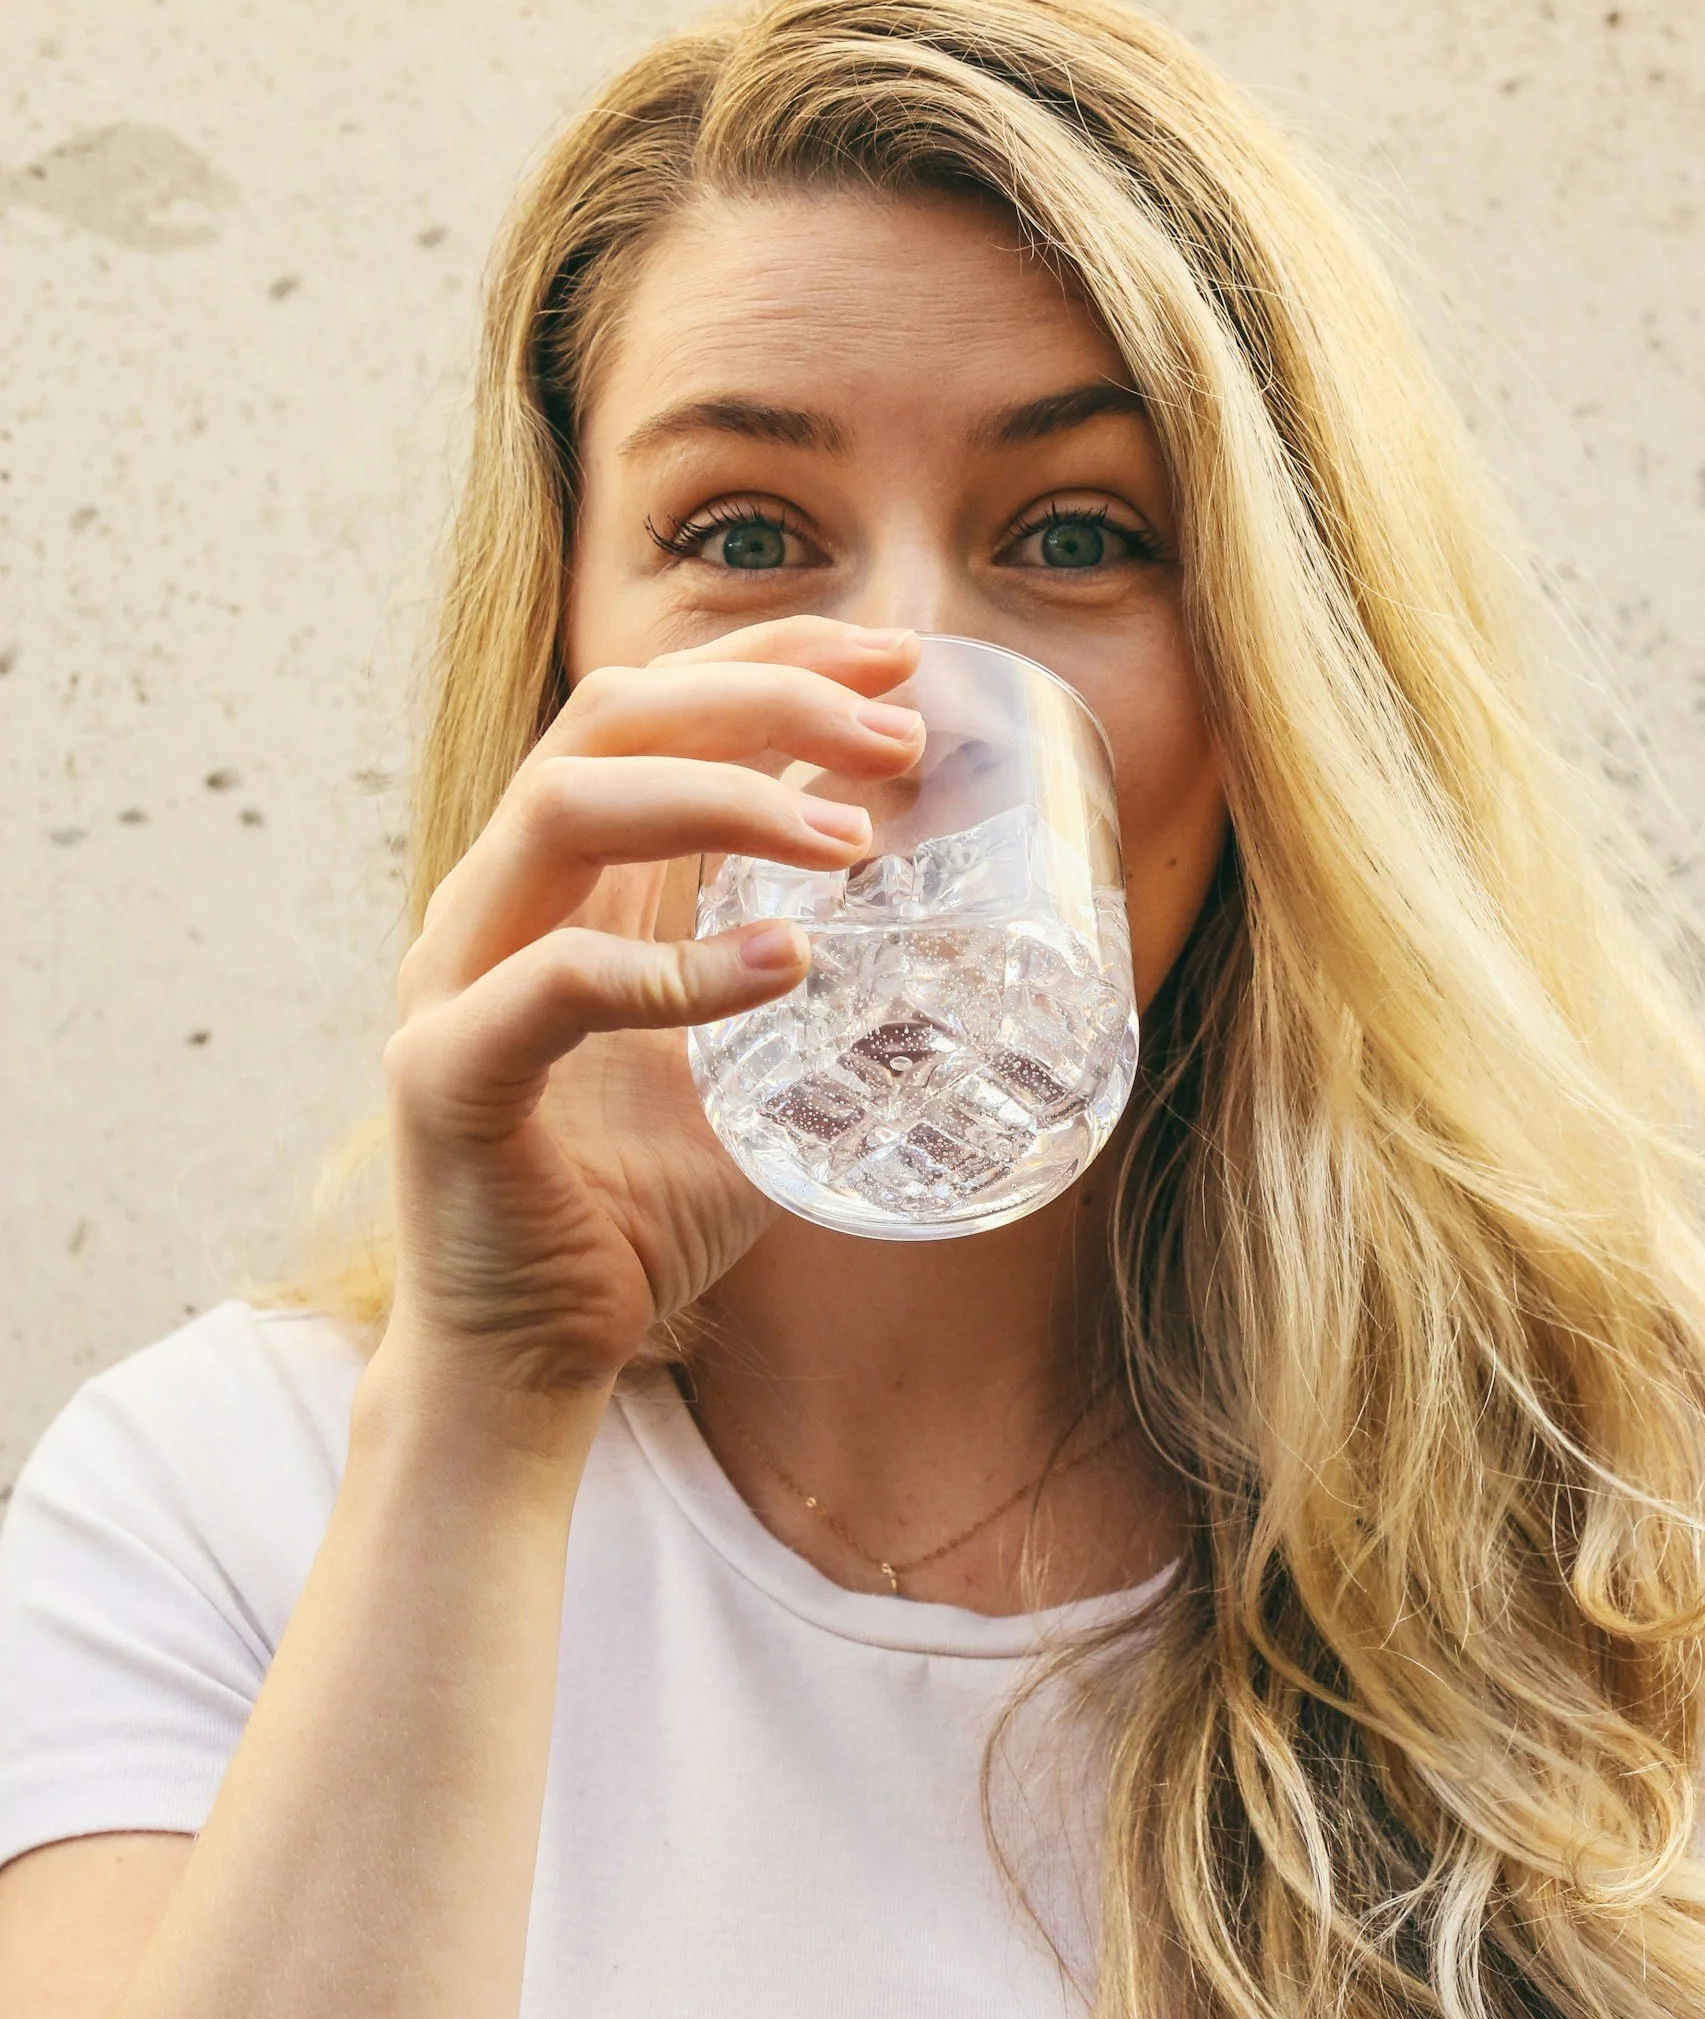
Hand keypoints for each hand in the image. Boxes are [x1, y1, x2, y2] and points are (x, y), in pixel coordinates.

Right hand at [377, 619, 921, 1407]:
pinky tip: (786, 964)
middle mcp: (496, 904)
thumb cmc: (633, 1212)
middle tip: (897, 734)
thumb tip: (943, 944)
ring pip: (567, 809)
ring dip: (722, 798)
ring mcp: (456, 979)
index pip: (649, 711)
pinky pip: (559, 984)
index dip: (769, 660)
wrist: (530, 1359)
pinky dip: (678, 967)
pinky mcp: (447, 1074)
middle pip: (607, 720)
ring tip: (853, 841)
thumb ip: (798, 992)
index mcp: (560, 885)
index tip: (897, 661)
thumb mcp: (744, 1074)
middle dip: (762, 698)